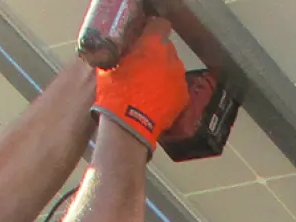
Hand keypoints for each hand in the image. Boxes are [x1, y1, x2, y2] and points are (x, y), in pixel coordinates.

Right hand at [92, 18, 188, 154]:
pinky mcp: (184, 96)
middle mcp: (171, 58)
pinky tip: (158, 97)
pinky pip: (178, 86)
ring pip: (173, 68)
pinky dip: (170, 89)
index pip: (161, 25)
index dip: (153, 30)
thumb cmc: (115, 91)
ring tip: (150, 83)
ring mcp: (179, 78)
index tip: (146, 35)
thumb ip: (124, 50)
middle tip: (144, 63)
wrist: (129, 122)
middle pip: (167, 48)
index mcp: (152, 45)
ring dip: (164, 71)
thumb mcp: (111, 63)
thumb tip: (126, 48)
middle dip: (157, 53)